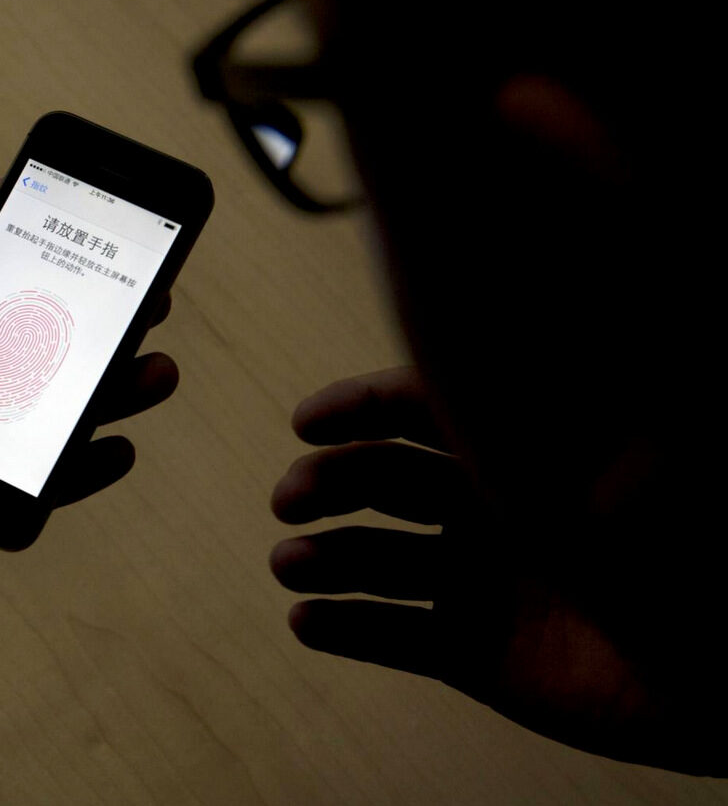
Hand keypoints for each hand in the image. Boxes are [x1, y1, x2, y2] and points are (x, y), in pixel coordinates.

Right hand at [269, 367, 723, 775]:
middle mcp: (492, 512)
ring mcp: (482, 584)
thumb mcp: (616, 453)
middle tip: (291, 498)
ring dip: (325, 560)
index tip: (308, 422)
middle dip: (329, 484)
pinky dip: (347, 630)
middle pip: (385, 484)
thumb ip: (531, 395)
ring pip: (378, 563)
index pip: (423, 411)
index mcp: (521, 454)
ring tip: (289, 566)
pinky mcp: (478, 656)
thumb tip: (469, 319)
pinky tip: (308, 622)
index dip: (360, 409)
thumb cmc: (684, 544)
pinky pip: (396, 639)